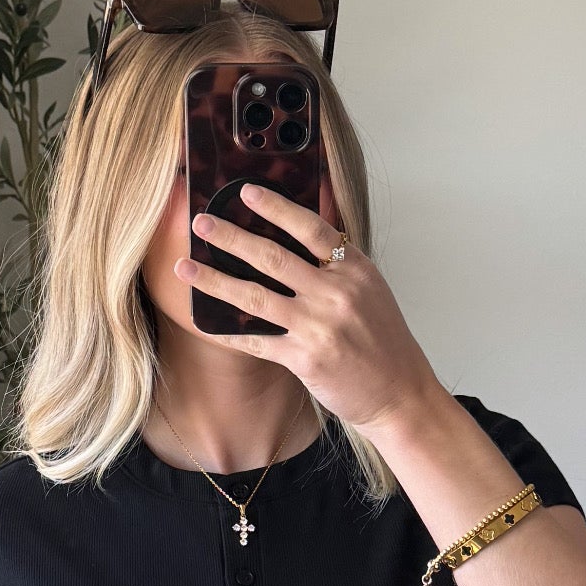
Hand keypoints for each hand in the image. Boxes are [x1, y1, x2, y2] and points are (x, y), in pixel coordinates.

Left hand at [173, 183, 439, 436]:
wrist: (400, 393)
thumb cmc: (384, 342)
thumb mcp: (371, 291)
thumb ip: (339, 265)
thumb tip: (304, 233)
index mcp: (354, 270)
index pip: (310, 228)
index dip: (275, 207)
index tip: (246, 192)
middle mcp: (336, 294)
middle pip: (273, 257)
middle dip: (230, 237)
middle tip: (200, 222)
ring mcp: (319, 327)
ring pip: (255, 297)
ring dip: (214, 280)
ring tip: (185, 267)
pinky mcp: (305, 359)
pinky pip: (255, 341)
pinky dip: (226, 333)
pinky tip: (202, 322)